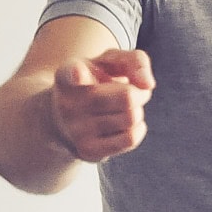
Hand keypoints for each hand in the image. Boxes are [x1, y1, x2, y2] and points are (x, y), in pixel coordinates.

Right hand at [50, 49, 154, 163]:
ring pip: (131, 118)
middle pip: (127, 97)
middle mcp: (67, 103)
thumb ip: (135, 60)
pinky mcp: (88, 151)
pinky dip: (138, 129)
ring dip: (138, 111)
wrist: (64, 118)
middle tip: (132, 92)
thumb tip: (147, 85)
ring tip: (123, 108)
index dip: (76, 73)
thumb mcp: (110, 62)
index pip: (71, 73)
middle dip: (139, 93)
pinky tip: (126, 124)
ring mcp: (76, 130)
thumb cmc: (94, 81)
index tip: (78, 73)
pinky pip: (130, 139)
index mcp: (67, 75)